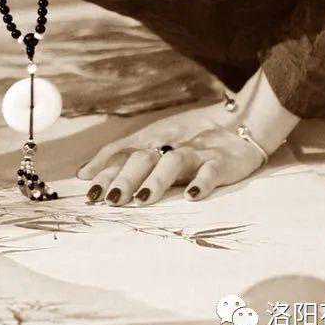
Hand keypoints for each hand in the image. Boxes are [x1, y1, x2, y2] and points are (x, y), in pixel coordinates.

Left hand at [75, 102, 266, 206]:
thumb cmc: (190, 138)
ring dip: (156, 180)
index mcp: (152, 140)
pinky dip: (201, 182)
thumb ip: (124, 157)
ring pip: (173, 162)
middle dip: (124, 178)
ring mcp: (196, 152)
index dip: (103, 168)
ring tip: (141, 200)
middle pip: (143, 158)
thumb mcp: (155, 143)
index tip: (86, 189)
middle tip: (109, 200)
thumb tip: (83, 174)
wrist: (240, 123)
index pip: (122, 152)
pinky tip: (191, 196)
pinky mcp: (222, 162)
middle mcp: (170, 144)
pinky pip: (211, 171)